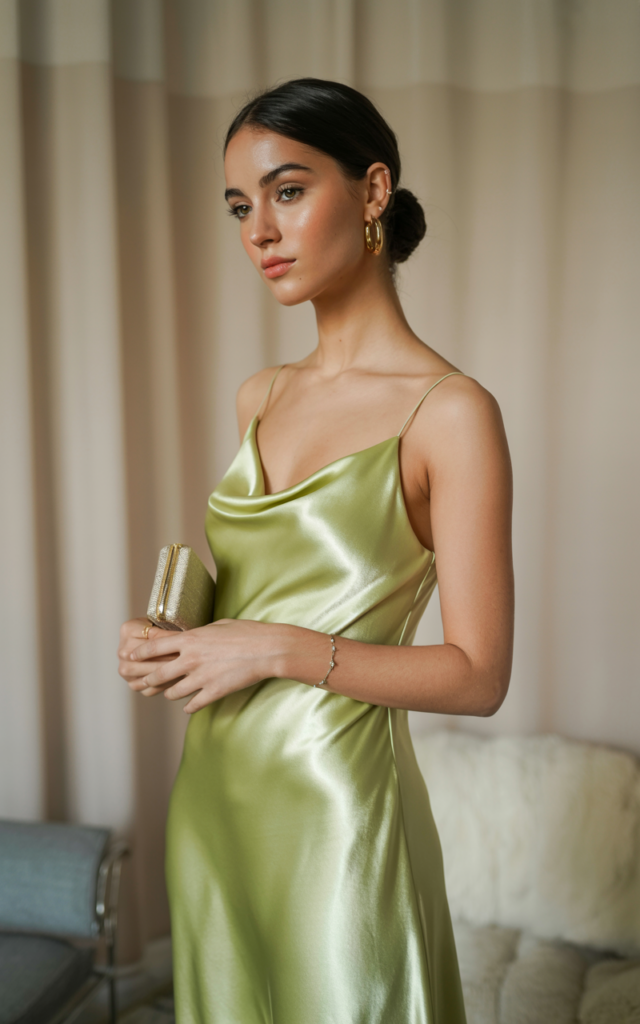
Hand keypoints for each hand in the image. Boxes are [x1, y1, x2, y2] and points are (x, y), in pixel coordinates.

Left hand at [121, 619, 287, 713]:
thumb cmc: (246, 632)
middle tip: (143, 682)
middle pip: (157, 673)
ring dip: (170, 692)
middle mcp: (191, 659)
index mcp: (190, 639)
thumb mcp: (218, 625)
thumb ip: (198, 634)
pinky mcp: (213, 692)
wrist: (267, 649)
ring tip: (172, 691)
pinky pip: (192, 705)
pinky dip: (189, 705)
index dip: (139, 653)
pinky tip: (190, 705)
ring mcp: (201, 677)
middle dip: (148, 679)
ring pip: (173, 692)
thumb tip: (189, 638)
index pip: (153, 647)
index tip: (131, 656)